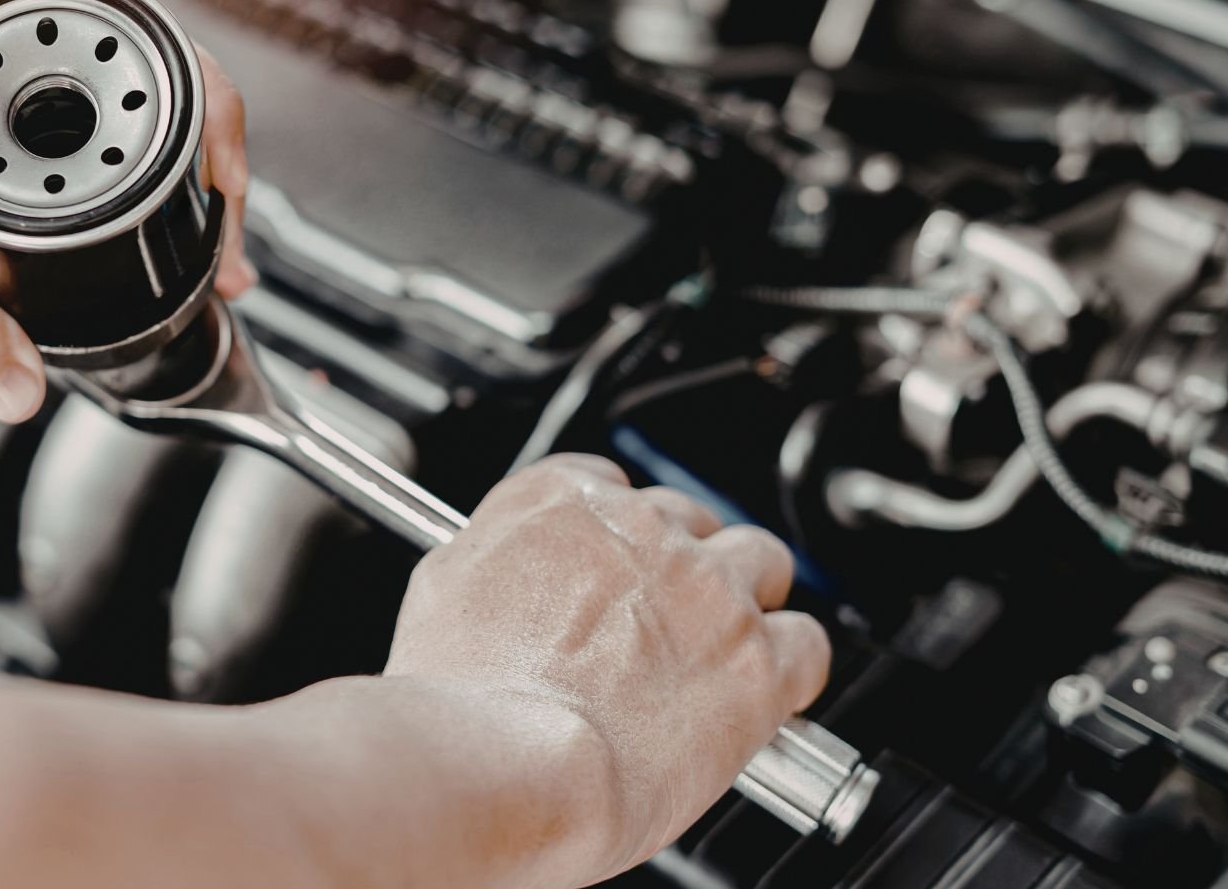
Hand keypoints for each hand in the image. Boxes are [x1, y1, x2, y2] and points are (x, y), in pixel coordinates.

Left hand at [0, 0, 253, 423]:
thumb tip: (20, 385)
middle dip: (192, 191)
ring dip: (142, 239)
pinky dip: (78, 278)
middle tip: (226, 255)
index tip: (224, 190)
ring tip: (194, 282)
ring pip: (90, 191)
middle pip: (134, 131)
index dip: (204, 121)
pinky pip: (38, 245)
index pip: (138, 58)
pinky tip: (105, 305)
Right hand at [384, 454, 830, 884]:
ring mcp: (706, 588)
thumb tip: (501, 578)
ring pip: (760, 561)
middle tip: (658, 622)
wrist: (507, 763)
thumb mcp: (439, 595)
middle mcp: (639, 527)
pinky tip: (763, 694)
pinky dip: (791, 665)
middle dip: (680, 566)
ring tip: (717, 650)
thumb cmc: (461, 700)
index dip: (615, 534)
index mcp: (556, 501)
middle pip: (689, 518)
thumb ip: (488, 565)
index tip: (611, 567)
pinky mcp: (757, 658)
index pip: (607, 482)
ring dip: (745, 599)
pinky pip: (808, 642)